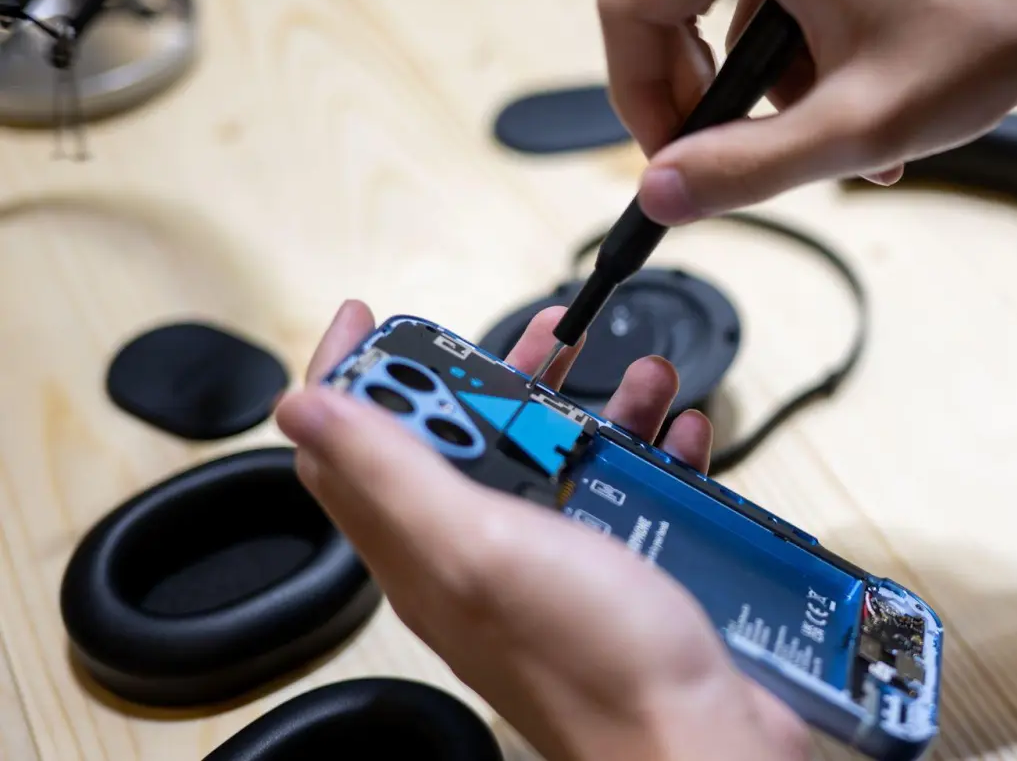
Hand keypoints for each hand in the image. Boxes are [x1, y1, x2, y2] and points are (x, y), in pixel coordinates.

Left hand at [274, 301, 809, 760]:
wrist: (698, 744)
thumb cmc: (596, 664)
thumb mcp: (479, 547)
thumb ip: (392, 473)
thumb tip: (303, 405)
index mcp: (424, 552)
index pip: (350, 454)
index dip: (349, 375)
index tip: (369, 314)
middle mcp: (480, 560)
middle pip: (458, 446)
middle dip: (490, 374)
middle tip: (536, 330)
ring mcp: (552, 568)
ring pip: (550, 462)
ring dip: (583, 406)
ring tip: (631, 369)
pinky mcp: (618, 577)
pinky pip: (622, 495)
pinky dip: (647, 454)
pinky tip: (678, 434)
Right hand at [598, 0, 1016, 223]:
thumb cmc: (990, 32)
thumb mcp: (854, 125)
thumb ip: (742, 169)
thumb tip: (660, 193)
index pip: (630, 8)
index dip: (639, 98)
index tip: (676, 160)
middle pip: (683, 5)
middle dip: (722, 99)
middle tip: (760, 160)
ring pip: (749, 6)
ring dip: (784, 88)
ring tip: (855, 141)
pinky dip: (819, 50)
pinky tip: (878, 101)